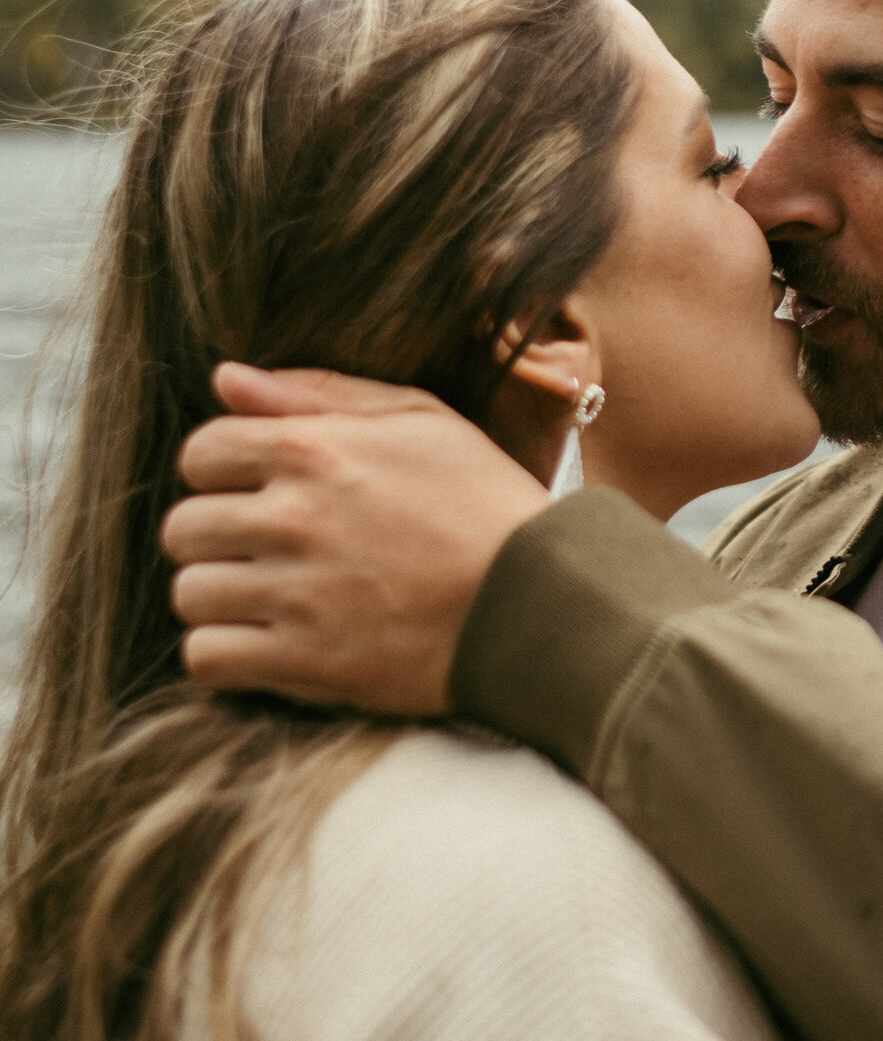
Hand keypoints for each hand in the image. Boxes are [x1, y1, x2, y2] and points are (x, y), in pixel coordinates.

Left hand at [162, 365, 547, 713]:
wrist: (541, 598)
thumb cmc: (486, 501)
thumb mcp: (420, 420)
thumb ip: (319, 393)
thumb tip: (225, 378)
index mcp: (315, 450)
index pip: (201, 451)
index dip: (221, 471)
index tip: (255, 492)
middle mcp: (294, 518)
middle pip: (183, 526)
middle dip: (214, 537)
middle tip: (260, 551)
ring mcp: (297, 592)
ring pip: (190, 593)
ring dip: (218, 598)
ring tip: (262, 599)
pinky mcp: (306, 662)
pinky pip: (207, 657)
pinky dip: (223, 654)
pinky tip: (262, 644)